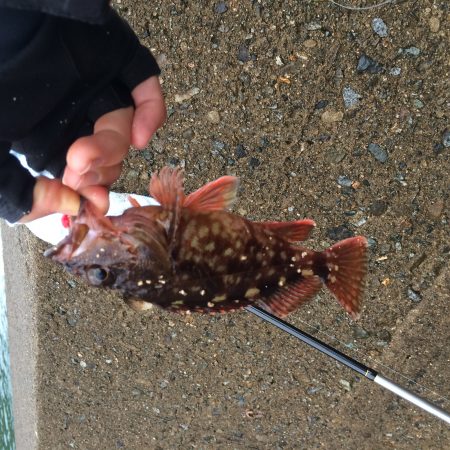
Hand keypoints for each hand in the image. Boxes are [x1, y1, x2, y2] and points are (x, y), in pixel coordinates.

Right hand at [19, 76, 165, 222]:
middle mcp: (77, 115)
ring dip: (112, 149)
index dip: (89, 192)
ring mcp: (99, 88)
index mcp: (49, 137)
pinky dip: (152, 114)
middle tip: (77, 172)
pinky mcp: (119, 63)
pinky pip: (147, 91)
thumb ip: (15, 192)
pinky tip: (142, 135)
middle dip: (96, 172)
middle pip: (108, 157)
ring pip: (124, 129)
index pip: (84, 175)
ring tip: (86, 154)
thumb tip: (69, 208)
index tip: (89, 204)